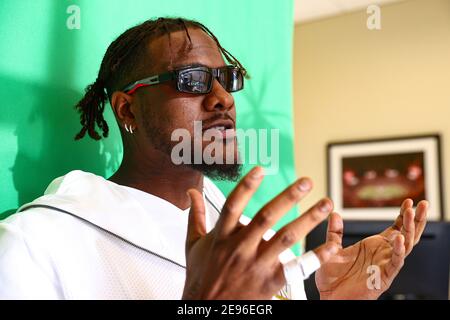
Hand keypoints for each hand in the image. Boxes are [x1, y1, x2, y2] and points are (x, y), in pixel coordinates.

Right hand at [182, 167, 337, 299]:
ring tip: (326, 203)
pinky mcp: (270, 282)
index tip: (260, 169)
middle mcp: (240, 248)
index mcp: (221, 236)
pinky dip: (317, 256)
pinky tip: (332, 244)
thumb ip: (195, 215)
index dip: (246, 186)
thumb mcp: (193, 244)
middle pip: (266, 218)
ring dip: (309, 219)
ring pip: (286, 238)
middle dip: (287, 197)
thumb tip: (191, 192)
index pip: (232, 206)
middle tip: (306, 181)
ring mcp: (257, 265)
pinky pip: (298, 267)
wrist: (206, 310)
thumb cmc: (201, 276)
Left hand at [315, 199, 427, 299]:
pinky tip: (401, 240)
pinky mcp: (383, 277)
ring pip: (405, 246)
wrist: (330, 297)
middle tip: (422, 203)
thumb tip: (334, 214)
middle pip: (406, 234)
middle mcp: (383, 254)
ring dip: (409, 230)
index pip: (396, 227)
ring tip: (412, 215)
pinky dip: (399, 252)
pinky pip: (395, 263)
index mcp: (375, 246)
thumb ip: (334, 232)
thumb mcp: (332, 249)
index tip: (409, 201)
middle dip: (415, 219)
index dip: (404, 215)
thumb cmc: (333, 277)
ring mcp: (385, 265)